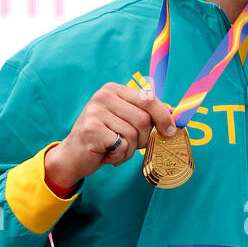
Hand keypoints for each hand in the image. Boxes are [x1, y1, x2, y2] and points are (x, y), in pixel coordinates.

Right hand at [45, 82, 176, 186]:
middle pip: (143, 120)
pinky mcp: (91, 130)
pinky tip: (107, 153)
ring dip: (129, 150)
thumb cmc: (105, 139)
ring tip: (115, 149)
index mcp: (113, 90)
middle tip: (129, 145)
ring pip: (133, 135)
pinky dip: (119, 156)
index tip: (170, 131)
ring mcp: (95, 112)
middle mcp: (103, 96)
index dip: (163, 116)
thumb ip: (146, 115)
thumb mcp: (126, 122)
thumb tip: (174, 115)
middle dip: (143, 139)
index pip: (148, 99)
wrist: (73, 155)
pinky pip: (122, 146)